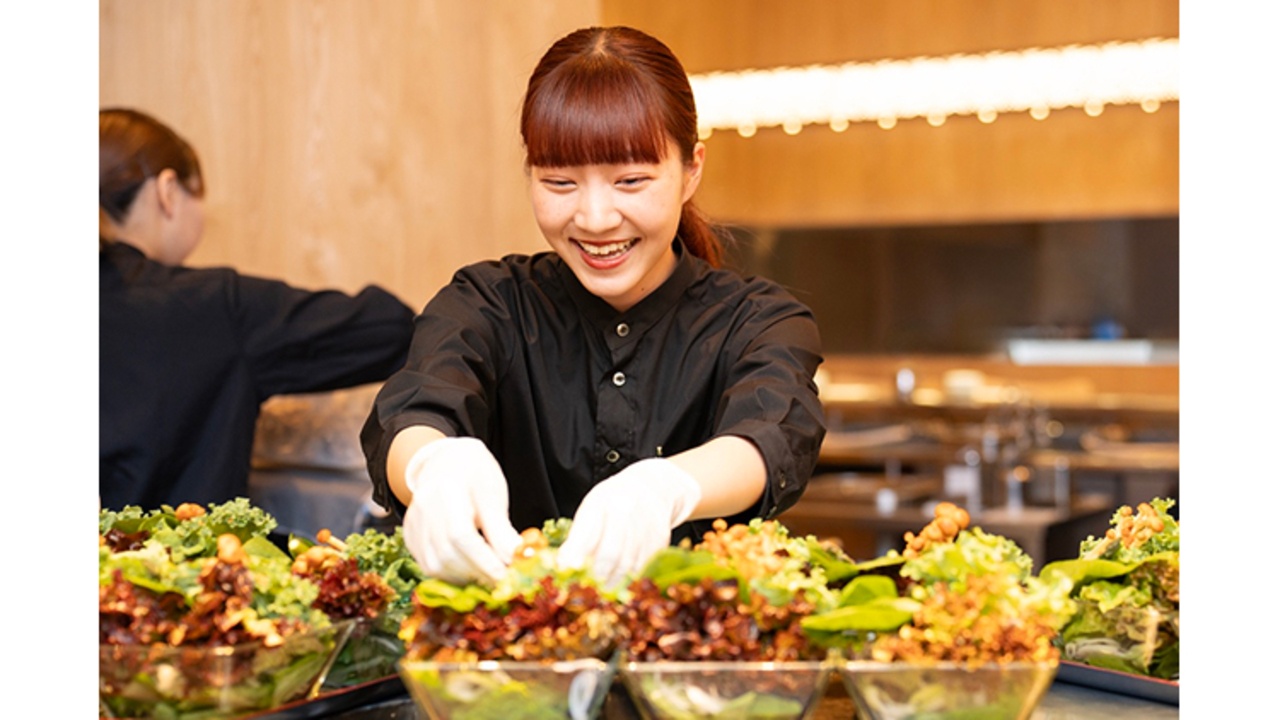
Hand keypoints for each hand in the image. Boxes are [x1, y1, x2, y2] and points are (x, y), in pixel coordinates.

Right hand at [401, 437, 521, 584]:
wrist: (448, 461)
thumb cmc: (474, 475)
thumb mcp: (494, 496)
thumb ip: (502, 531)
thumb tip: (517, 560)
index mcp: (447, 489)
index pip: (461, 535)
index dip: (484, 561)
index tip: (506, 575)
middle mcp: (423, 507)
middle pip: (447, 554)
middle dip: (478, 572)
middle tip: (502, 579)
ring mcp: (413, 523)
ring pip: (435, 565)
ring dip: (464, 577)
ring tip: (487, 574)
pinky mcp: (410, 536)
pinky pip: (427, 565)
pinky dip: (450, 574)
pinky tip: (469, 570)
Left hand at [557, 458, 701, 587]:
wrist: (651, 489)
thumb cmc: (612, 503)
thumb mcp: (591, 509)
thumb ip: (578, 536)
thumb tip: (563, 566)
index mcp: (602, 501)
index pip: (589, 531)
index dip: (577, 553)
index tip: (567, 570)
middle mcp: (627, 513)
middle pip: (611, 553)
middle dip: (594, 576)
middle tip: (582, 590)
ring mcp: (645, 529)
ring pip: (627, 566)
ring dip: (610, 585)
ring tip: (598, 595)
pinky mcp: (659, 543)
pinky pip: (641, 569)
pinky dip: (627, 582)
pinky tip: (617, 588)